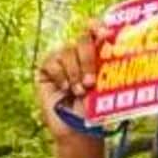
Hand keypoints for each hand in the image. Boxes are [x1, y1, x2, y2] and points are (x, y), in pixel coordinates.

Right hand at [36, 23, 108, 140]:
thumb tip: (113, 46)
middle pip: (81, 39)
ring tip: (78, 92)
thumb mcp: (105, 87)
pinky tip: (64, 89)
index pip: (94, 31)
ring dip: (74, 73)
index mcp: (94, 54)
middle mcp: (77, 54)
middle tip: (91, 82)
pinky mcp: (45, 70)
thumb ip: (106, 66)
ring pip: (67, 50)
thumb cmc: (94, 111)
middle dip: (88, 59)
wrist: (77, 130)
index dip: (97, 27)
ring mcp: (60, 60)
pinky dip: (60, 75)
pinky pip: (52, 62)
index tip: (105, 34)